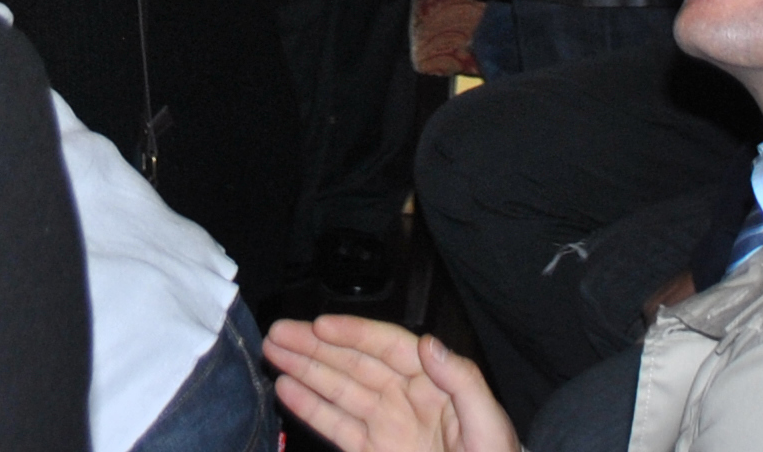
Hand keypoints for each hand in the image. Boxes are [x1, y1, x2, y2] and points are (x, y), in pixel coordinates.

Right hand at [264, 315, 519, 451]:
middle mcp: (405, 398)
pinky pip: (337, 427)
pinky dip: (311, 409)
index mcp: (434, 383)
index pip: (387, 347)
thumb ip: (462, 381)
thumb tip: (429, 344)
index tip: (320, 324)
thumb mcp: (489, 424)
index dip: (352, 333)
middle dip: (315, 348)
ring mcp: (386, 426)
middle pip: (353, 364)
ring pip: (339, 391)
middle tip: (278, 333)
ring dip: (305, 371)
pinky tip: (287, 390)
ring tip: (272, 353)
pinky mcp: (372, 451)